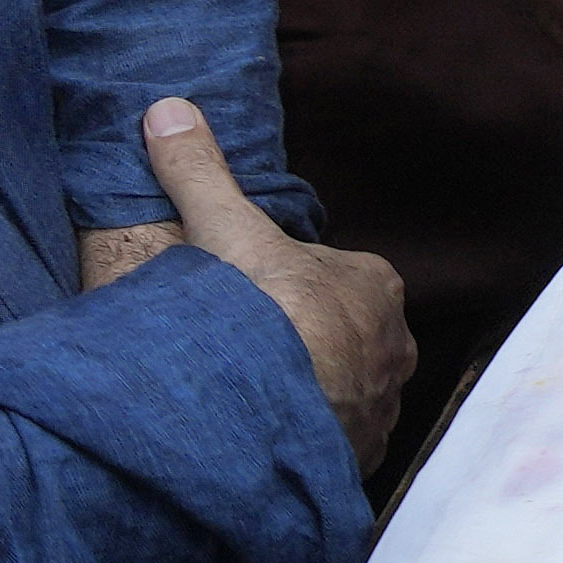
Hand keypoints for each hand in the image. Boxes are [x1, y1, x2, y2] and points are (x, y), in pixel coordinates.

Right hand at [95, 99, 412, 476]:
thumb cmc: (261, 312)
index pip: (340, 278)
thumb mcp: (225, 227)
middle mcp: (394, 346)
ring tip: (252, 399)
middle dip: (308, 343)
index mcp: (374, 287)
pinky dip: (304, 439)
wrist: (270, 414)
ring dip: (308, 394)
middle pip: (347, 336)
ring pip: (344, 391)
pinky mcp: (361, 454)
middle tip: (251, 352)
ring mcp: (382, 404)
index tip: (256, 296)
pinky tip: (263, 439)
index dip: (296, 284)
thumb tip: (168, 108)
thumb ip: (199, 171)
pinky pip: (333, 442)